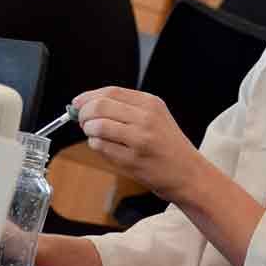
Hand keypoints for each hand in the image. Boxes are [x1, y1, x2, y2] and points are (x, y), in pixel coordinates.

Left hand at [72, 86, 207, 204]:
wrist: (188, 174)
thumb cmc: (168, 146)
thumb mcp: (155, 117)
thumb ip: (126, 107)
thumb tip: (88, 103)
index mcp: (151, 103)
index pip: (110, 91)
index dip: (88, 96)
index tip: (77, 103)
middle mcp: (146, 118)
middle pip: (100, 106)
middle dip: (84, 113)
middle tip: (82, 121)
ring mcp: (140, 140)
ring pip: (98, 126)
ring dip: (89, 130)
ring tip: (94, 135)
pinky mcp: (133, 160)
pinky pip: (101, 147)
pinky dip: (96, 146)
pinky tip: (104, 147)